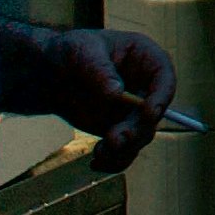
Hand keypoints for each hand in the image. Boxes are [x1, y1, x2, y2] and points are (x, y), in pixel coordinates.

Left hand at [39, 26, 179, 167]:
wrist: (49, 74)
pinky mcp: (118, 128)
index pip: (164, 79)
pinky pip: (124, 149)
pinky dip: (114, 160)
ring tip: (100, 153)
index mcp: (145, 59)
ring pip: (140, 136)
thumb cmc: (71, 52)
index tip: (149, 114)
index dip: (162, 97)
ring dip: (123, 149)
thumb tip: (116, 94)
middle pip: (153, 114)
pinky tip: (96, 162)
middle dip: (136, 131)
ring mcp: (132, 111)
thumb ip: (100, 71)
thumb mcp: (83, 52)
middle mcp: (144, 87)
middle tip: (114, 140)